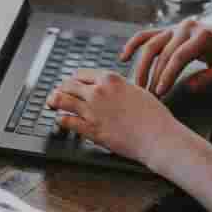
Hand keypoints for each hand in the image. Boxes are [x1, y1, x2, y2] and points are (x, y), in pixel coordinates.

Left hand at [47, 69, 184, 164]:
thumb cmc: (154, 116)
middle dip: (61, 89)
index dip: (74, 80)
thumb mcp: (136, 91)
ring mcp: (92, 110)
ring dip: (54, 101)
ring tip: (52, 104)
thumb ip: (118, 87)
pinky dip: (61, 120)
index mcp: (109, 79)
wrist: (159, 137)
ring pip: (60, 99)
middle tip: (58, 94)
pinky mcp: (90, 129)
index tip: (71, 84)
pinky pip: (66, 121)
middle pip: (67, 85)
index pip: (80, 74)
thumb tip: (109, 87)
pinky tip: (61, 121)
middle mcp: (97, 92)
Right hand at [122, 17, 211, 96]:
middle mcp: (184, 27)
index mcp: (201, 35)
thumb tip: (188, 88)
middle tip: (149, 96)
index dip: (168, 74)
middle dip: (154, 76)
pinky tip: (123, 58)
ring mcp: (172, 27)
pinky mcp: (164, 30)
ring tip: (138, 85)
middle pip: (163, 53)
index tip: (161, 92)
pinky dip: (132, 45)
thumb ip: (211, 77)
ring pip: (150, 45)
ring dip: (141, 66)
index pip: (179, 56)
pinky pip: (144, 35)